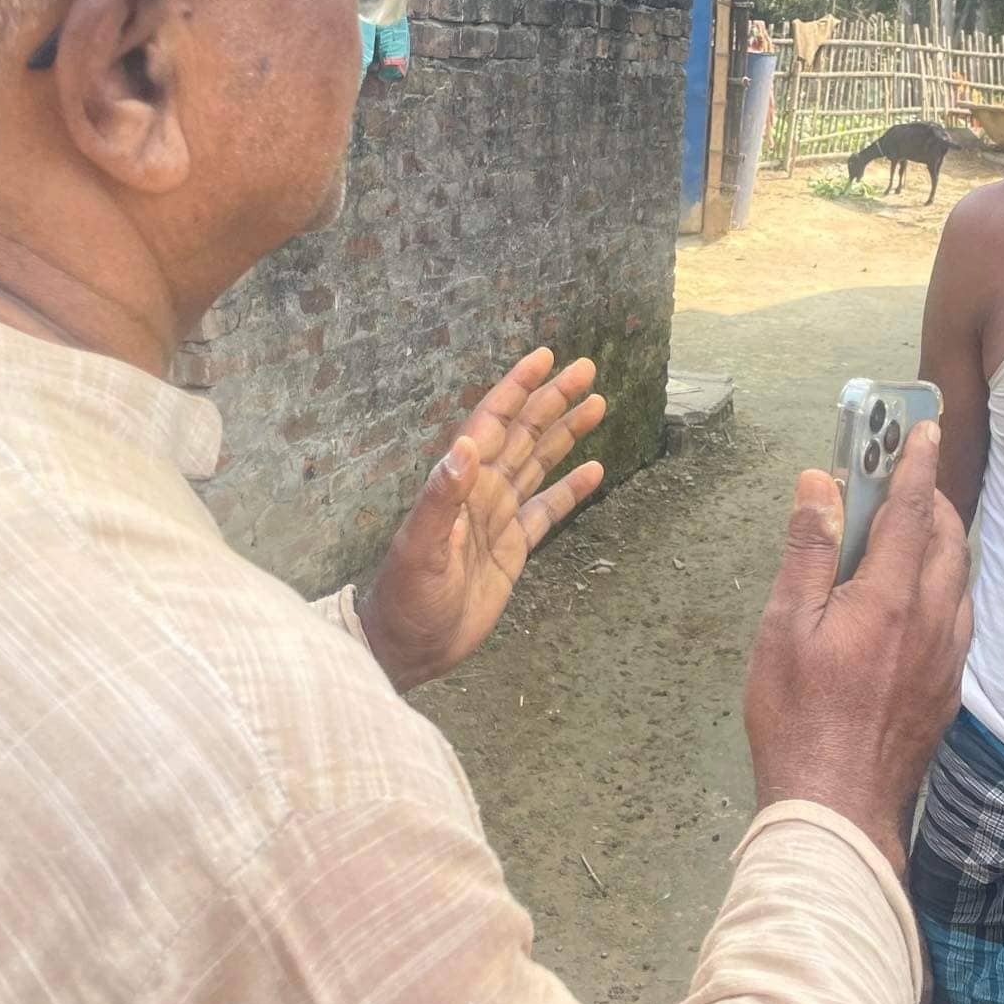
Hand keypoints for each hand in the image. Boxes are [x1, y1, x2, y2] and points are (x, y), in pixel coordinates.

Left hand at [359, 349, 604, 690]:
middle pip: (524, 434)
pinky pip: (547, 510)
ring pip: (539, 463)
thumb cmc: (406, 597)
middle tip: (587, 369)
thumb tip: (466, 445)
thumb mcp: (420, 548)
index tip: (545, 357)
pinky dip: (570, 489)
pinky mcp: (513, 548)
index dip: (517, 389)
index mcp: (461, 484)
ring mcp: (499, 519)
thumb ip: (441, 497)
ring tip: (597, 404)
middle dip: (553, 400)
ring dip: (566, 433)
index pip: (493, 423)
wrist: (409, 646)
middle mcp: (482, 492)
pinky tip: (594, 470)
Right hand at [744, 422, 972, 872]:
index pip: (911, 510)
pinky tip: (915, 599)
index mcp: (890, 598)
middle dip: (932, 499)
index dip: (916, 463)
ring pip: (958, 579)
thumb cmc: (796, 717)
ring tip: (909, 530)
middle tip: (906, 478)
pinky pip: (958, 617)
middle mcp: (933, 620)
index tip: (924, 425)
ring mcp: (947, 658)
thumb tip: (820, 484)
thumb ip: (808, 551)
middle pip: (948, 539)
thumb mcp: (784, 627)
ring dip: (941, 542)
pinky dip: (943, 585)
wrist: (839, 810)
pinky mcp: (949, 690)